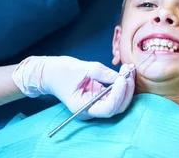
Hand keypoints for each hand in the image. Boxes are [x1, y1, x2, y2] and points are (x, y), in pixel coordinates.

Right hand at [12, 56, 134, 118]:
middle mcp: (91, 109)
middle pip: (117, 107)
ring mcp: (96, 103)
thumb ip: (102, 73)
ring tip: (128, 69)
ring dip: (126, 86)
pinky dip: (122, 84)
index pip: (108, 108)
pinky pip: (115, 94)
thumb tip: (121, 76)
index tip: (122, 78)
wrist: (49, 72)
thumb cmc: (60, 71)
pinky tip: (125, 71)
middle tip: (128, 71)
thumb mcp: (81, 68)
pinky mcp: (99, 96)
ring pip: (119, 101)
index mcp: (83, 107)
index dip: (118, 94)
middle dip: (126, 90)